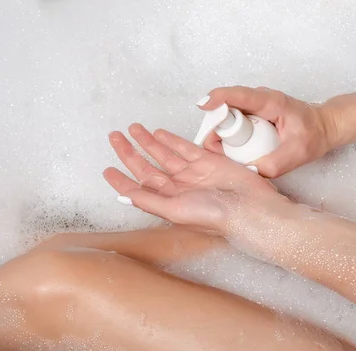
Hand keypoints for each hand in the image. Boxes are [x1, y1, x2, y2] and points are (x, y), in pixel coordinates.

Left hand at [103, 123, 282, 232]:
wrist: (249, 207)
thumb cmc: (213, 216)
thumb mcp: (174, 210)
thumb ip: (148, 201)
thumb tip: (123, 195)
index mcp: (168, 202)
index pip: (138, 189)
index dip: (121, 180)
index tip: (107, 170)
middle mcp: (177, 188)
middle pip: (147, 167)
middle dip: (129, 153)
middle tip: (114, 137)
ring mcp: (191, 173)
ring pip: (163, 154)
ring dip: (146, 142)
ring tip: (132, 129)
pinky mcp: (206, 161)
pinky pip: (183, 148)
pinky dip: (170, 140)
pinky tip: (157, 133)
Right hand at [199, 86, 339, 177]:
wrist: (325, 126)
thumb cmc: (315, 134)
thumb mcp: (298, 154)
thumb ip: (274, 164)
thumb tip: (249, 171)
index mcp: (270, 102)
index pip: (239, 95)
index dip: (218, 99)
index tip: (203, 106)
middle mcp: (258, 98)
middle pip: (226, 107)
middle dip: (215, 127)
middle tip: (217, 151)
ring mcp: (253, 105)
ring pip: (226, 115)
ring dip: (221, 134)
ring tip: (225, 154)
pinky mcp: (250, 113)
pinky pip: (232, 122)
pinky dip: (228, 136)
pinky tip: (232, 151)